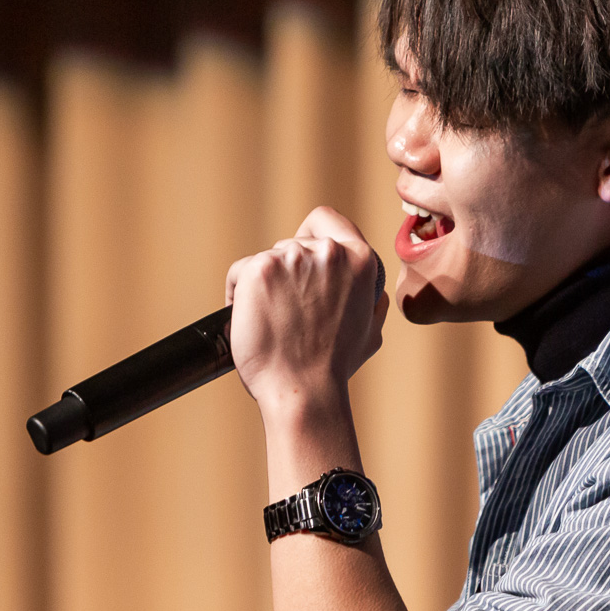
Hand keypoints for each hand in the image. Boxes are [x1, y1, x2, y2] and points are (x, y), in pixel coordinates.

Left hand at [225, 206, 387, 409]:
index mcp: (359, 259)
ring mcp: (291, 257)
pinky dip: (238, 295)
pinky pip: (240, 273)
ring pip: (266, 259)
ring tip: (269, 321)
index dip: (310, 235)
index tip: (302, 260)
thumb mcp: (370, 331)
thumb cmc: (334, 368)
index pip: (326, 220)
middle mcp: (327, 250)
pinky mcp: (259, 269)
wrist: (303, 390)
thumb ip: (371, 302)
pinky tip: (249, 320)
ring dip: (263, 285)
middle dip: (286, 273)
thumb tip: (371, 293)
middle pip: (292, 243)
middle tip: (285, 310)